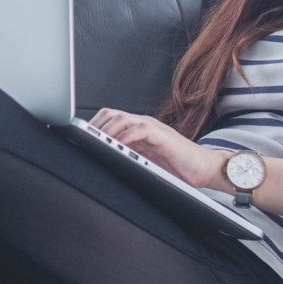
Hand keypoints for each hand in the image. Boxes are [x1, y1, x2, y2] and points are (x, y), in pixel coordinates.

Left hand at [89, 107, 227, 190]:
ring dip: (107, 129)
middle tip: (83, 139)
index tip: (77, 137)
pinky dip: (126, 135)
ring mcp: (153, 128)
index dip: (93, 126)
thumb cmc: (178, 167)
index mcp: (137, 130)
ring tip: (96, 141)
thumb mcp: (146, 161)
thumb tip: (104, 162)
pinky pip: (140, 129)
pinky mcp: (163, 135)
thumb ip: (129, 156)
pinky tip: (118, 145)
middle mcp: (143, 125)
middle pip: (111, 114)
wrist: (205, 169)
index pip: (109, 119)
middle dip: (95, 126)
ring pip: (123, 119)